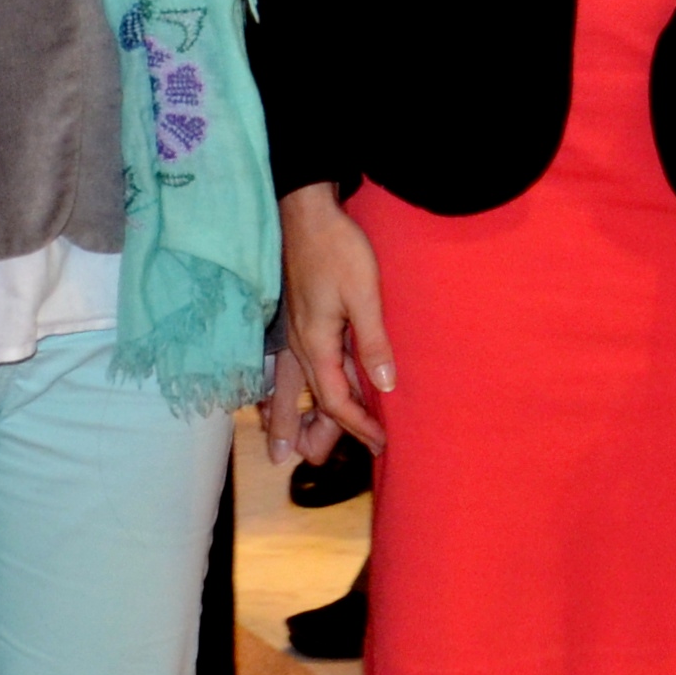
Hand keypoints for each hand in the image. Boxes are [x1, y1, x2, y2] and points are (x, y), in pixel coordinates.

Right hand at [272, 182, 392, 466]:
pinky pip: (299, 365)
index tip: (380, 442)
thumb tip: (385, 385)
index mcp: (314, 344)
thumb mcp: (364, 295)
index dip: (356, 425)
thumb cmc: (337, 249)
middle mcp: (299, 344)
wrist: (307, 212)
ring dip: (298, 415)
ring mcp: (297, 331)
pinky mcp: (301, 317)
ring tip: (290, 444)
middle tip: (313, 462)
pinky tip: (307, 390)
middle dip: (311, 432)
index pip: (334, 400)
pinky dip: (303, 386)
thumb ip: (373, 343)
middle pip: (307, 399)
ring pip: (297, 384)